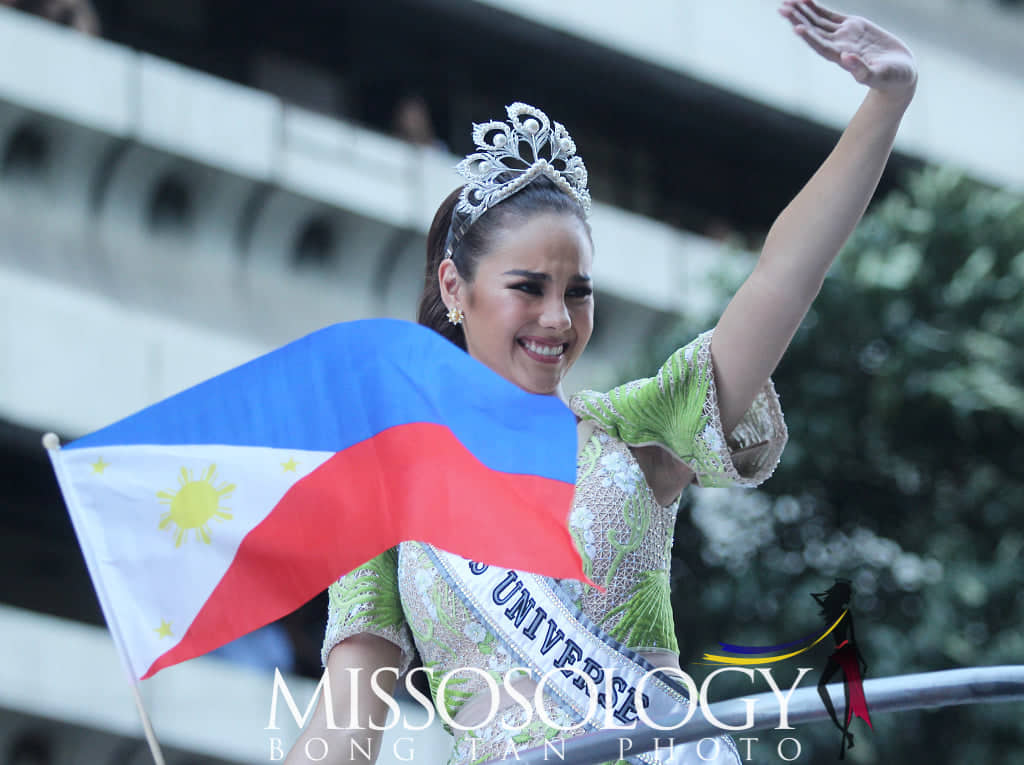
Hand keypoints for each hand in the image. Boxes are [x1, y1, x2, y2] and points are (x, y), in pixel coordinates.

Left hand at [779, 0, 916, 98]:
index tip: (796, 27)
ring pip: (818, 22)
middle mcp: (838, 46)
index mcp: (842, 58)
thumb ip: (862, 70)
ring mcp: (843, 35)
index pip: (821, 46)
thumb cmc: (892, 79)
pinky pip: (829, 15)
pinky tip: (804, 0)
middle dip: (798, 19)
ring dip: (802, 11)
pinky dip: (816, 8)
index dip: (809, 37)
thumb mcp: (879, 76)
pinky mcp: (852, 26)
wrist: (900, 72)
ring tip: (787, 1)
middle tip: (782, 7)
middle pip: (813, 31)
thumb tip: (846, 58)